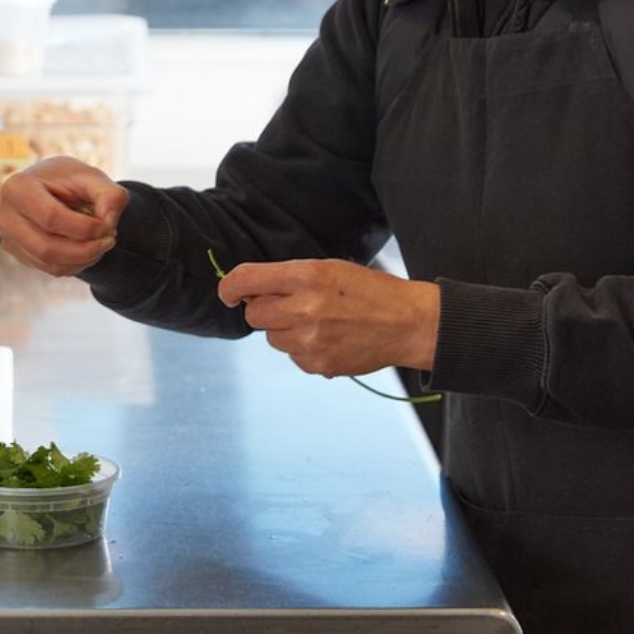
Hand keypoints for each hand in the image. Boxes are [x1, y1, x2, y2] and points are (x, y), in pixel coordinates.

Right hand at [0, 156, 128, 276]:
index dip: (84, 228)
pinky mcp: (17, 252)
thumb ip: (110, 195)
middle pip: (47, 247)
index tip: (109, 226)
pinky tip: (87, 249)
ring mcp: (7, 236)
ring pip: (50, 263)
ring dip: (83, 259)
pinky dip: (75, 264)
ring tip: (101, 243)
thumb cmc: (71, 181)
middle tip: (110, 240)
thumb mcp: (95, 178)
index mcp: (18, 187)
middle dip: (85, 250)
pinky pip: (50, 269)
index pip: (51, 218)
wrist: (53, 188)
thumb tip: (108, 223)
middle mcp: (4, 214)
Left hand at [217, 259, 438, 377]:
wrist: (406, 323)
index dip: (229, 287)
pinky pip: (293, 356)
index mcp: (305, 276)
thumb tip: (248, 293)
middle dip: (264, 310)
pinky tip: (329, 339)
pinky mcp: (318, 365)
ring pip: (272, 338)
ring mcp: (310, 340)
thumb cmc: (367, 291)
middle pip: (254, 314)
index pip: (246, 280)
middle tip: (290, 305)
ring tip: (319, 322)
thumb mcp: (328, 268)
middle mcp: (304, 308)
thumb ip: (287, 278)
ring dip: (285, 330)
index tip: (227, 294)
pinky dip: (303, 349)